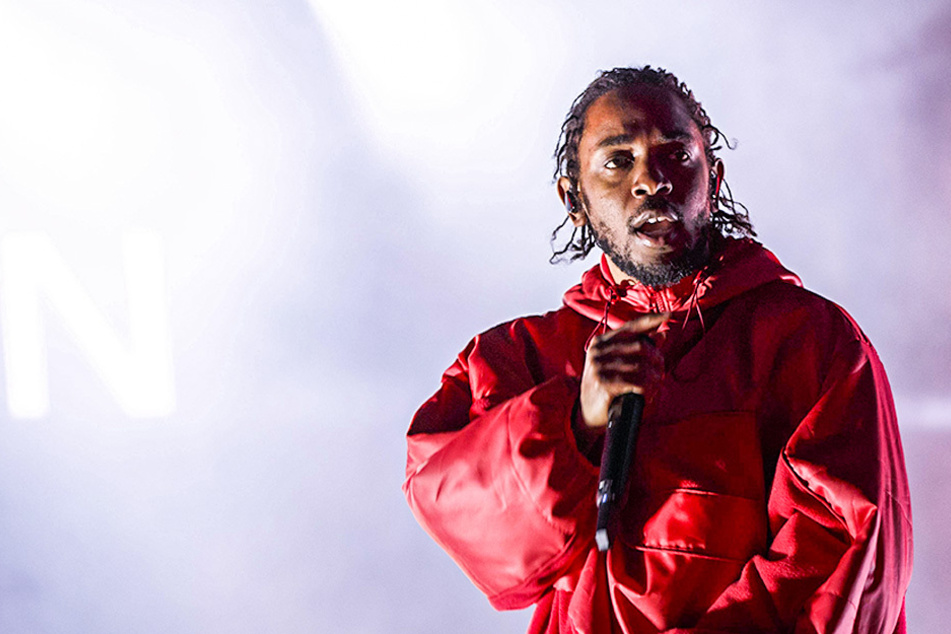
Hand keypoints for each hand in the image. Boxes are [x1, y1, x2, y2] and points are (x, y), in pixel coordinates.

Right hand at [579, 313, 668, 427]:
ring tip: (657, 385)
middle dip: (657, 358)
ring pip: (640, 366)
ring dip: (654, 377)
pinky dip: (647, 388)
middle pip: (640, 345)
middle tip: (662, 371)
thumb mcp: (618, 364)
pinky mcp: (603, 383)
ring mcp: (599, 366)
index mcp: (601, 342)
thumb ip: (637, 347)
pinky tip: (648, 394)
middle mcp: (598, 351)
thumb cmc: (605, 386)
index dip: (651, 320)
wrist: (587, 412)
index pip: (630, 327)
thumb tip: (661, 334)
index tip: (669, 315)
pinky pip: (635, 382)